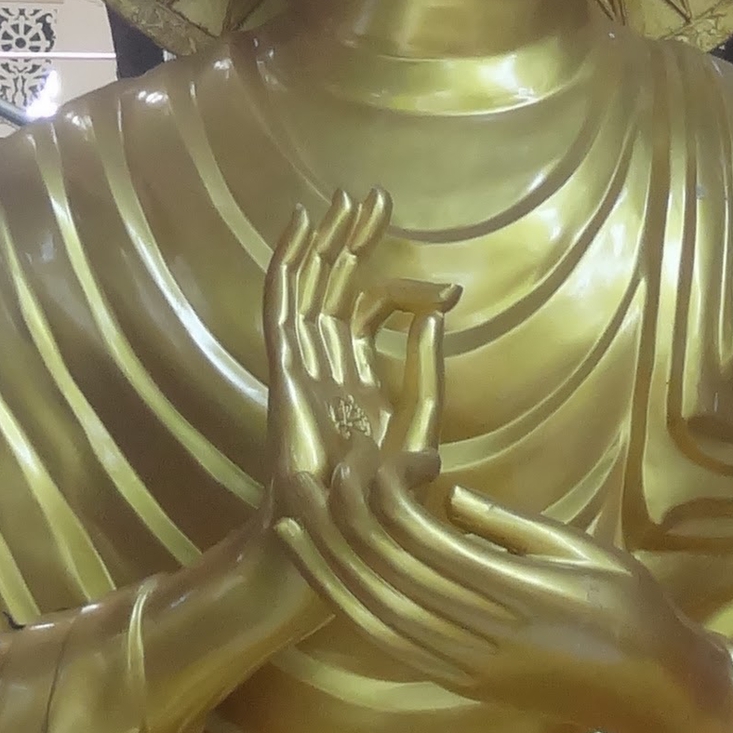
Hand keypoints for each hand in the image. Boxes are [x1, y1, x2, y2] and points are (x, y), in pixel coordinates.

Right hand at [259, 189, 456, 581]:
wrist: (329, 537)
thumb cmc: (371, 501)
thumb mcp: (417, 433)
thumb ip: (428, 380)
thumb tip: (438, 319)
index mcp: (357, 376)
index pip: (376, 311)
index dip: (411, 291)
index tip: (452, 291)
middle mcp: (326, 363)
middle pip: (337, 285)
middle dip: (355, 239)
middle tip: (376, 195)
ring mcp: (300, 364)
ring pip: (310, 286)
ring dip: (324, 241)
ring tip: (343, 197)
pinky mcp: (281, 369)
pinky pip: (280, 306)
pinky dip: (287, 264)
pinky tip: (299, 226)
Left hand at [287, 461, 732, 732]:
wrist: (651, 690)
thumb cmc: (629, 608)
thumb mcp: (582, 550)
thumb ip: (511, 525)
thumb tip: (444, 491)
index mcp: (514, 591)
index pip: (423, 539)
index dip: (383, 495)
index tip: (366, 457)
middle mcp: (481, 634)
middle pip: (386, 573)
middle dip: (336, 524)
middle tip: (300, 480)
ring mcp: (467, 667)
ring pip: (376, 614)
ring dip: (327, 569)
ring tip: (289, 526)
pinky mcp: (463, 685)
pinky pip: (393, 648)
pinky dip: (353, 612)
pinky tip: (328, 584)